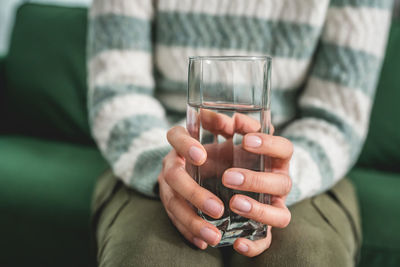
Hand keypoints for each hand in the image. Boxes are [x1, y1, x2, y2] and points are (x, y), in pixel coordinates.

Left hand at [159, 111, 292, 256]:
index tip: (245, 141)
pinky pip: (265, 241)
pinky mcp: (261, 228)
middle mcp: (278, 184)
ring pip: (280, 215)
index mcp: (274, 159)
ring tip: (233, 203)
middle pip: (283, 183)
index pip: (285, 148)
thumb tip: (205, 113)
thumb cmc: (226, 157)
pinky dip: (254, 245)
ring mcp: (272, 207)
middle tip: (228, 177)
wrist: (222, 181)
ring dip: (258, 210)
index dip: (269, 144)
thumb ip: (219, 124)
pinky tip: (237, 244)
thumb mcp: (224, 140)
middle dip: (256, 180)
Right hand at [159, 126, 222, 248]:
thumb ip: (231, 125)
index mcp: (182, 141)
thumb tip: (234, 122)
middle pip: (173, 176)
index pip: (175, 135)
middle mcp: (171, 162)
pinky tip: (203, 243)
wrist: (200, 163)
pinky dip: (188, 232)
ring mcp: (167, 185)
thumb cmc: (220, 148)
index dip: (185, 144)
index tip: (202, 155)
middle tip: (217, 208)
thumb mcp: (225, 134)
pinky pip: (174, 220)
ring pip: (172, 204)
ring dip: (192, 221)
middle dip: (194, 193)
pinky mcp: (170, 203)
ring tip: (214, 236)